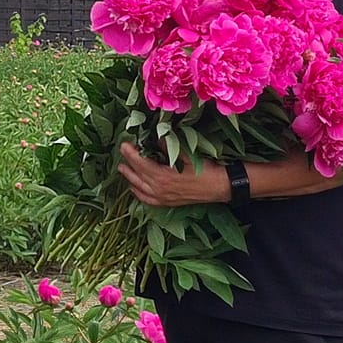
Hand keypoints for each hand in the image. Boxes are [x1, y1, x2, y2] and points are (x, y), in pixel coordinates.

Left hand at [117, 142, 231, 207]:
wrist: (220, 186)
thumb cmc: (205, 169)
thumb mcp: (187, 154)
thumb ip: (168, 147)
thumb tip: (155, 139)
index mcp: (162, 176)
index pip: (140, 162)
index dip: (130, 153)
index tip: (124, 144)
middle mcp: (159, 189)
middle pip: (137, 174)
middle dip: (128, 162)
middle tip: (123, 151)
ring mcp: (163, 198)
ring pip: (139, 188)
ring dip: (129, 177)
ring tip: (122, 168)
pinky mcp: (168, 203)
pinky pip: (147, 200)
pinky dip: (138, 194)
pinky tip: (134, 189)